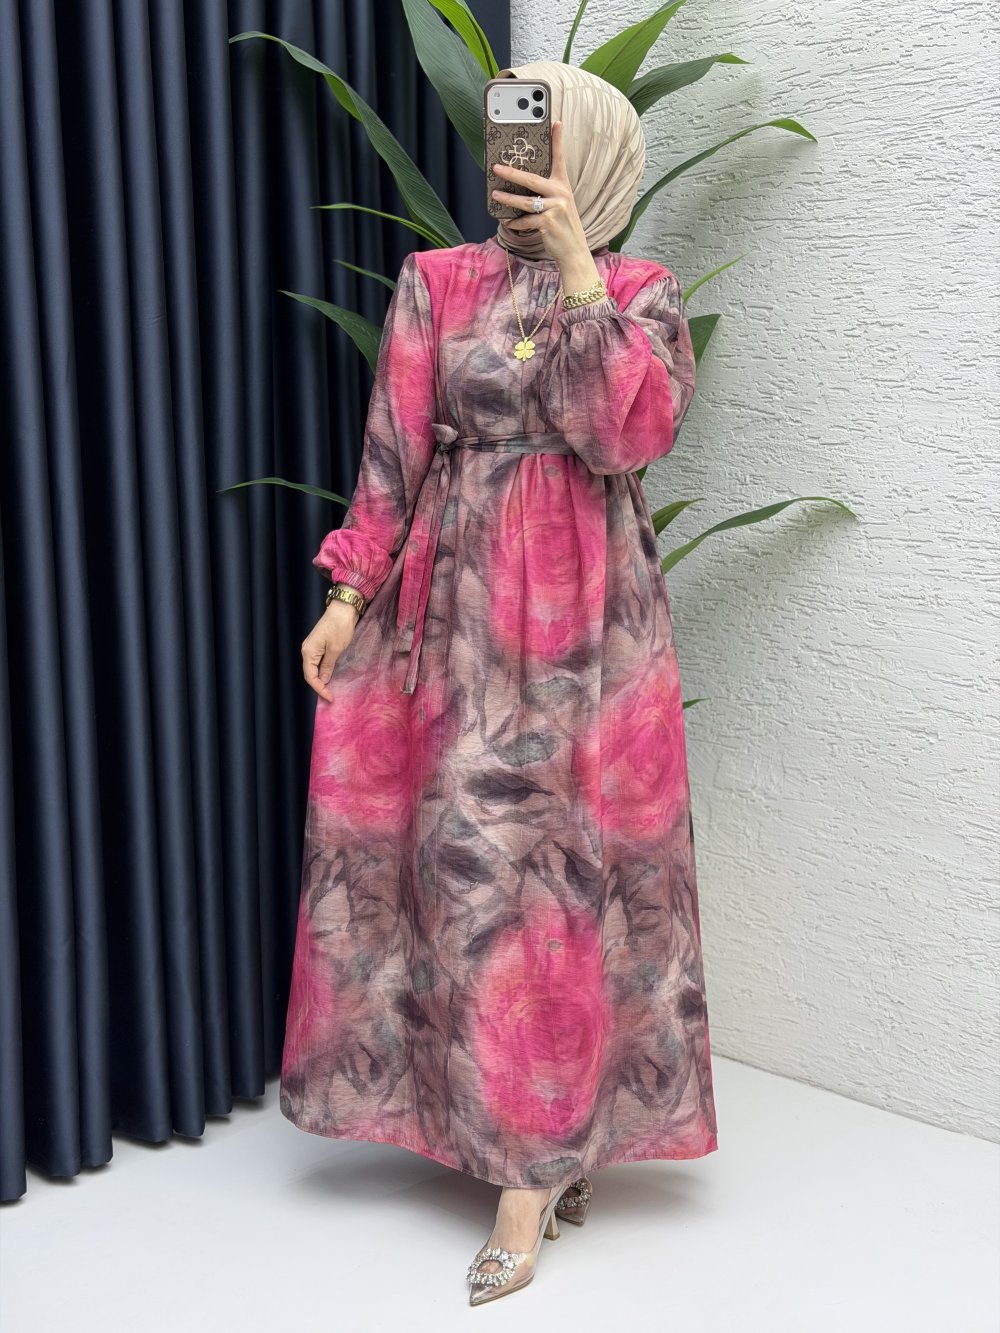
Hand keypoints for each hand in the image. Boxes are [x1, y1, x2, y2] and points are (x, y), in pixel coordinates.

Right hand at [301, 600, 359, 702]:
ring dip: (322, 679)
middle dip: (320, 686)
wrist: (343, 608)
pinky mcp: (320, 644)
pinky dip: (324, 670)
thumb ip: (328, 666)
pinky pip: (319, 662)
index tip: (330, 697)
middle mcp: (307, 650)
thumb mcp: (336, 649)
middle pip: (310, 673)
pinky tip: (330, 676)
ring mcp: (313, 647)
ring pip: (314, 668)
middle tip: (331, 696)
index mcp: (309, 652)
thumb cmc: (340, 627)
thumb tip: (323, 680)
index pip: (310, 676)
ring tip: (331, 689)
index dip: (319, 689)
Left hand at [491, 121, 594, 276]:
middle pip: (531, 179)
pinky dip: (515, 223)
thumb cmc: (563, 227)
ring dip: (507, 199)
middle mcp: (560, 194)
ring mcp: (555, 208)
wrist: (574, 251)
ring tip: (495, 195)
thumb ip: (546, 194)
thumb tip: (520, 188)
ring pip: (525, 201)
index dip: (557, 140)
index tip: (556, 122)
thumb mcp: (560, 206)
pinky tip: (508, 222)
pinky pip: (525, 220)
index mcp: (563, 186)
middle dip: (512, 172)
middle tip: (497, 167)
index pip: (559, 159)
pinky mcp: (548, 222)